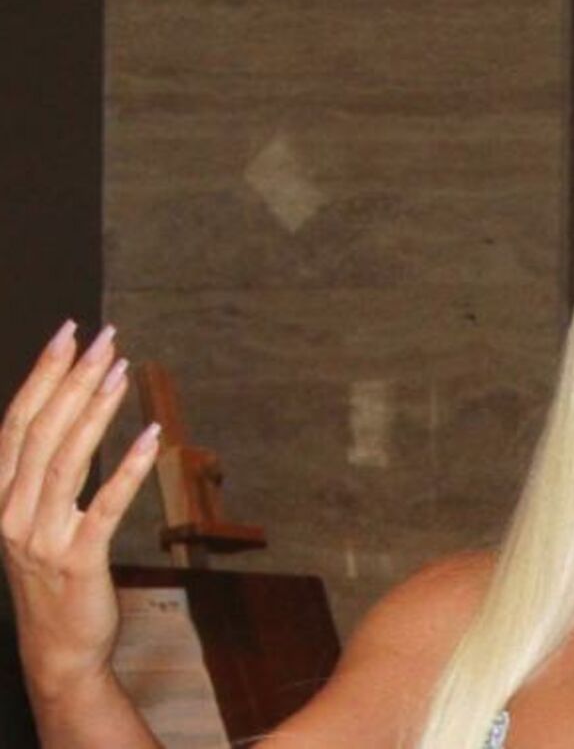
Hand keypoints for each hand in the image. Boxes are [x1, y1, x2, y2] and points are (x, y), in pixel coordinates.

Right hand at [0, 320, 159, 699]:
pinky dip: (127, 468)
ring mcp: (41, 537)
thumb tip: (70, 414)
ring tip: (121, 370)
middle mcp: (11, 512)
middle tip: (104, 338)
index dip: (41, 375)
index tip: (67, 334)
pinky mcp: (78, 560)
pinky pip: (105, 507)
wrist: (58, 648)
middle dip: (72, 378)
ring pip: (65, 461)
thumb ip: (43, 474)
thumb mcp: (36, 520)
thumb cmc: (53, 577)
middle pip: (41, 431)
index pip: (17, 422)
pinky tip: (150, 436)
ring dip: (95, 411)